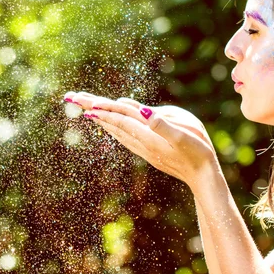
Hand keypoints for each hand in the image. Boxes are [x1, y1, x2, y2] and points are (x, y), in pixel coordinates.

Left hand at [64, 91, 218, 186]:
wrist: (202, 176)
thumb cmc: (198, 152)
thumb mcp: (184, 136)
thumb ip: (162, 125)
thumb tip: (143, 113)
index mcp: (148, 135)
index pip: (120, 119)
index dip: (103, 110)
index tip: (84, 104)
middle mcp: (141, 141)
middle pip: (111, 122)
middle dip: (92, 109)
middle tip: (71, 97)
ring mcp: (143, 147)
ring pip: (115, 129)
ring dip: (99, 117)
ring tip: (84, 108)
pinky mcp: (147, 150)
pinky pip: (124, 135)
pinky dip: (112, 127)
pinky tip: (109, 125)